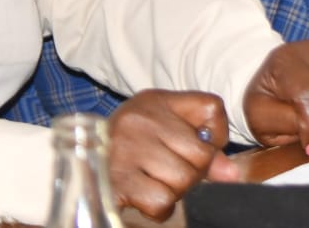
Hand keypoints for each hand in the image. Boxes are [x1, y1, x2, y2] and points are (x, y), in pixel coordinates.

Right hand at [107, 90, 237, 220]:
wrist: (77, 161)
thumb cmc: (128, 145)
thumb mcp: (164, 131)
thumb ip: (202, 146)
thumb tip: (231, 174)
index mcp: (157, 101)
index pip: (212, 108)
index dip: (215, 136)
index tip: (198, 146)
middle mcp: (141, 119)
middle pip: (201, 154)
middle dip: (194, 172)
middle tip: (172, 173)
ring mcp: (127, 149)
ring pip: (183, 180)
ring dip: (176, 191)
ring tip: (157, 183)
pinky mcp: (118, 180)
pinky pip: (161, 201)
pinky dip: (160, 207)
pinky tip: (146, 197)